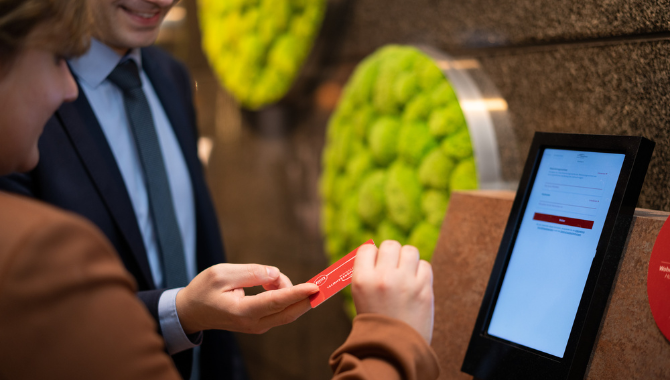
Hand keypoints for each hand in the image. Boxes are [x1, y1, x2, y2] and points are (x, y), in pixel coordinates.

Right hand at [175, 264, 318, 334]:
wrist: (191, 311)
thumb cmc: (204, 290)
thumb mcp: (221, 273)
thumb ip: (251, 273)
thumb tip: (275, 274)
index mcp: (243, 311)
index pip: (277, 301)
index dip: (297, 293)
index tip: (315, 286)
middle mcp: (255, 323)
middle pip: (290, 311)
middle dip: (307, 296)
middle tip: (323, 282)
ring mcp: (259, 326)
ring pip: (287, 308)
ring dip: (288, 290)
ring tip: (267, 277)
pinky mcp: (262, 322)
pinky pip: (281, 308)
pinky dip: (284, 294)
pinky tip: (270, 284)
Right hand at [352, 240, 433, 342]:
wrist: (394, 349)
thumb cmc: (376, 321)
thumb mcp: (362, 296)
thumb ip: (369, 273)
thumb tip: (378, 250)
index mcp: (362, 280)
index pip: (368, 248)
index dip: (373, 255)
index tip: (377, 265)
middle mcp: (383, 277)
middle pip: (390, 245)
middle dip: (392, 254)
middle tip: (394, 268)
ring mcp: (405, 282)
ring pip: (410, 251)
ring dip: (408, 260)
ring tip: (406, 274)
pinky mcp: (424, 289)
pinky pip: (425, 265)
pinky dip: (421, 272)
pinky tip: (416, 284)